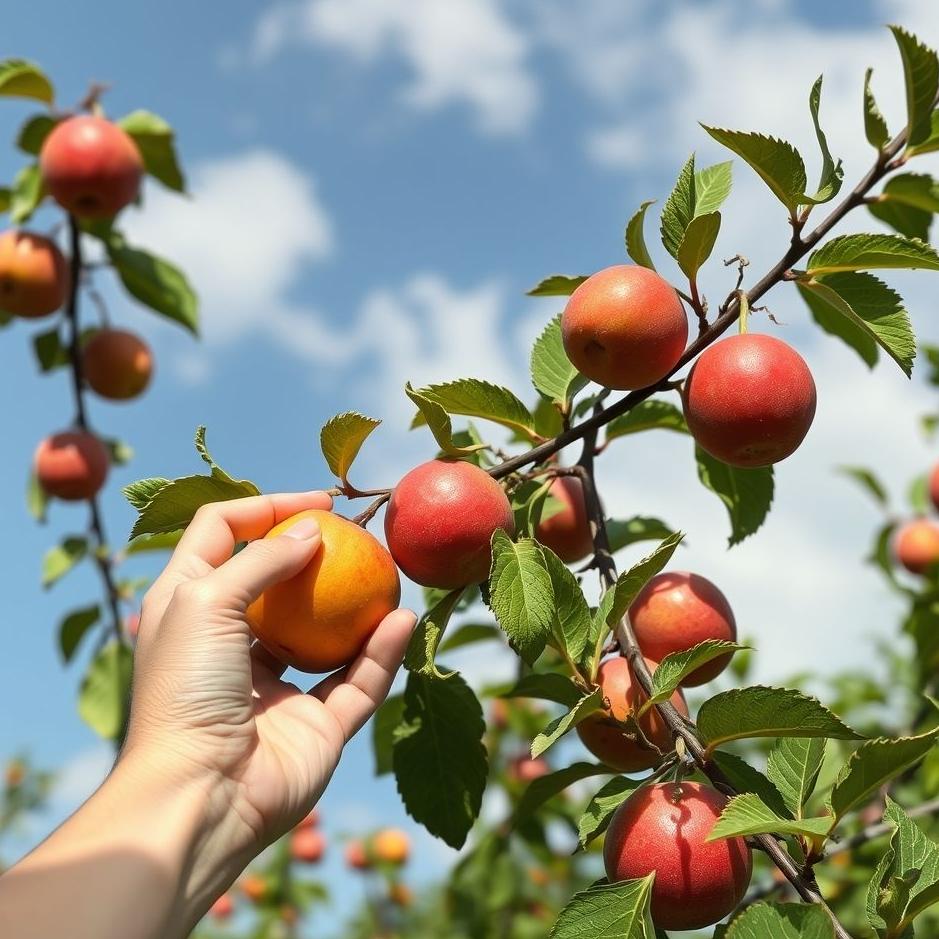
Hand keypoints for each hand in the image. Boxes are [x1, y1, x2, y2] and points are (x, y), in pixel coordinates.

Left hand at [123, 491, 414, 893]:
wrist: (202, 796)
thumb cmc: (187, 687)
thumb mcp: (205, 600)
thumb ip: (262, 560)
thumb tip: (313, 531)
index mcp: (192, 609)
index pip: (225, 535)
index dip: (267, 508)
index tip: (319, 502)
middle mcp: (234, 644)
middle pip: (280, 583)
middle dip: (320, 554)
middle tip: (360, 534)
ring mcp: (278, 687)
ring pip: (328, 634)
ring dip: (359, 604)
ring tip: (389, 572)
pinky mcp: (317, 725)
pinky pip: (358, 681)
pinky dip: (381, 652)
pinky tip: (401, 620)